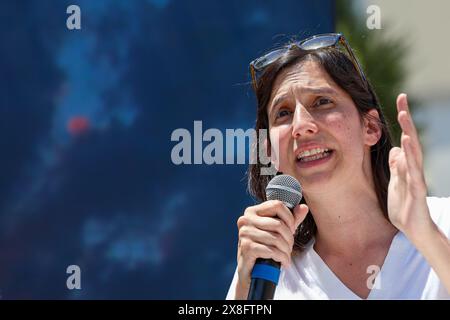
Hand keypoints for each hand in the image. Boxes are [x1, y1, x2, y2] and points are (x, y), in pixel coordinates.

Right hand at [234, 200, 308, 298]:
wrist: (250, 271)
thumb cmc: (264, 248)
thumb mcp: (278, 231)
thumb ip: (290, 219)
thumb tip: (303, 207)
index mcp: (252, 212)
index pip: (276, 205)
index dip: (289, 218)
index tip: (292, 230)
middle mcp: (245, 219)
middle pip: (278, 224)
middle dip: (289, 238)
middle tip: (290, 247)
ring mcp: (244, 233)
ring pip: (276, 238)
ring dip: (286, 250)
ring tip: (286, 256)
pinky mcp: (246, 247)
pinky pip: (271, 250)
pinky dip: (281, 258)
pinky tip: (283, 262)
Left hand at [387, 93, 432, 237]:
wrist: (414, 229)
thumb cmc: (405, 207)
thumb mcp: (395, 183)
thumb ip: (396, 167)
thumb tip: (395, 149)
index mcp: (406, 166)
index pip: (404, 138)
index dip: (402, 121)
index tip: (400, 100)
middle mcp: (413, 168)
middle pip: (410, 139)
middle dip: (406, 120)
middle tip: (402, 100)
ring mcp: (416, 178)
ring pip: (413, 152)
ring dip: (408, 133)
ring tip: (403, 116)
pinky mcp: (417, 191)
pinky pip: (413, 172)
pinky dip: (410, 158)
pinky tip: (406, 145)